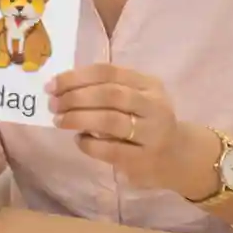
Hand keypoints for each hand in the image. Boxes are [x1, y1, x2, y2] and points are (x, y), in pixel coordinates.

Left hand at [46, 63, 203, 192]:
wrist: (181, 157)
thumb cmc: (147, 123)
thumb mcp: (136, 98)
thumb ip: (106, 90)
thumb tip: (61, 88)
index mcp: (149, 84)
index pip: (108, 72)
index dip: (76, 77)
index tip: (52, 84)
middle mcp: (154, 106)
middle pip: (110, 94)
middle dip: (75, 97)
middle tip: (53, 104)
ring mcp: (152, 134)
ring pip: (111, 120)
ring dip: (79, 118)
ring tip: (59, 120)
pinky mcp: (145, 160)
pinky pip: (110, 149)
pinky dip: (89, 144)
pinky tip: (79, 140)